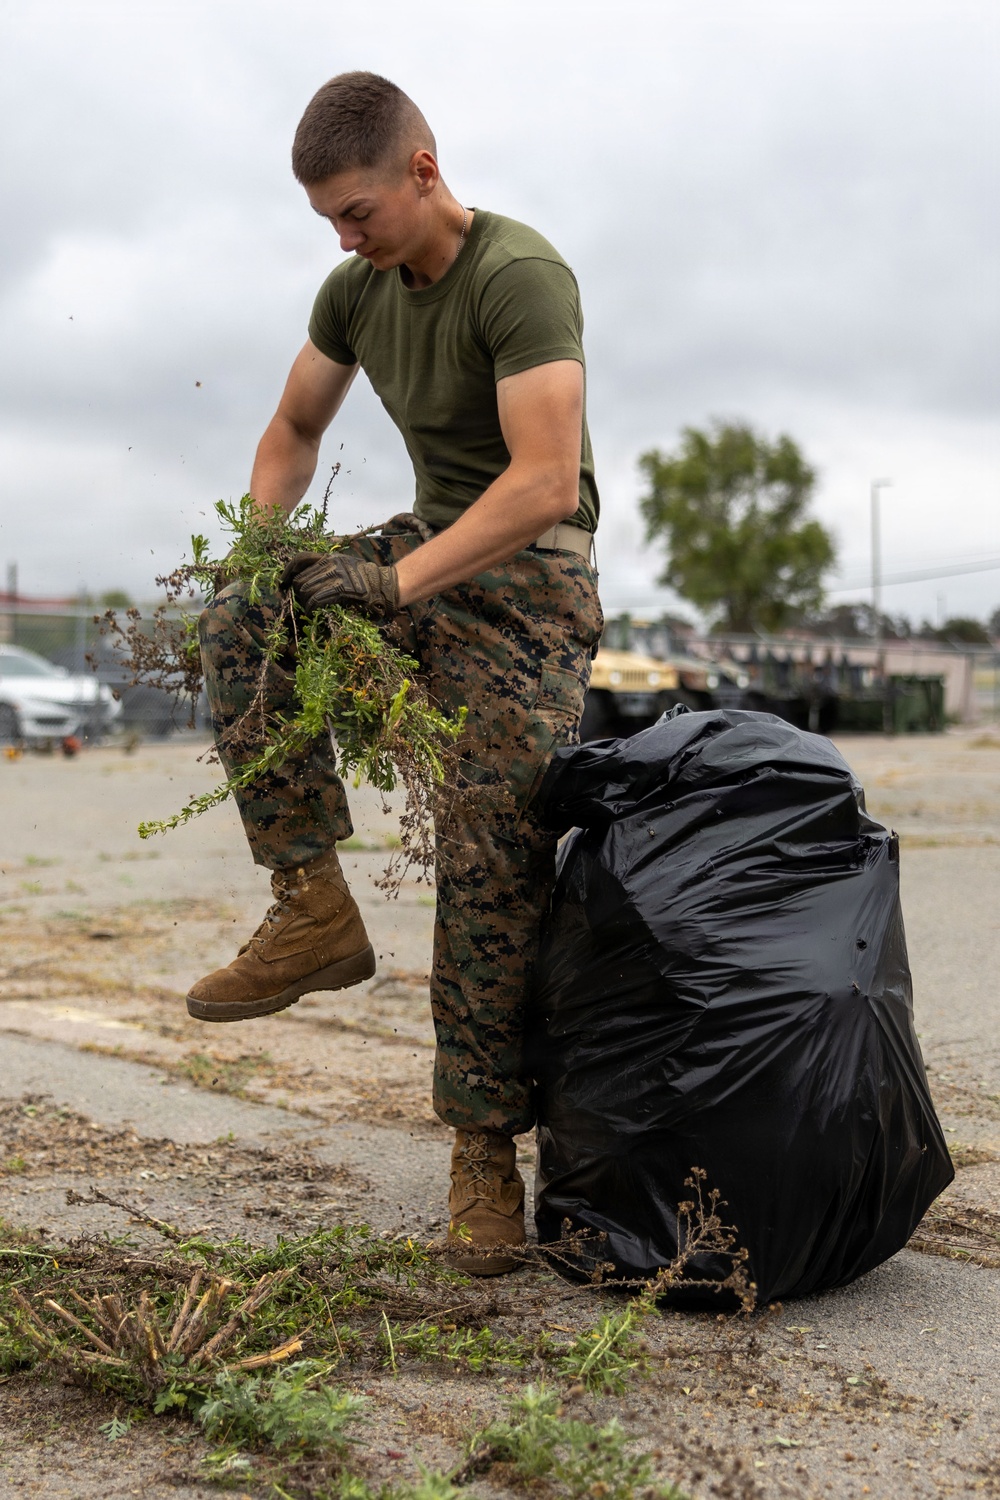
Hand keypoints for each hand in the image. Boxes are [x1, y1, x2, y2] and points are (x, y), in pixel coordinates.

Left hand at [281, 551, 399, 619]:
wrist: (386, 585)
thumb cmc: (366, 580)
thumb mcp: (345, 566)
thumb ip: (327, 569)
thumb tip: (305, 580)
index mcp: (330, 557)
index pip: (300, 560)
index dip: (287, 572)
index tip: (282, 583)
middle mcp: (331, 563)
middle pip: (301, 578)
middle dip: (298, 592)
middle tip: (301, 602)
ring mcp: (336, 575)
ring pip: (306, 589)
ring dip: (304, 602)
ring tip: (308, 608)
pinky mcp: (341, 589)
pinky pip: (317, 598)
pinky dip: (311, 607)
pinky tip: (311, 612)